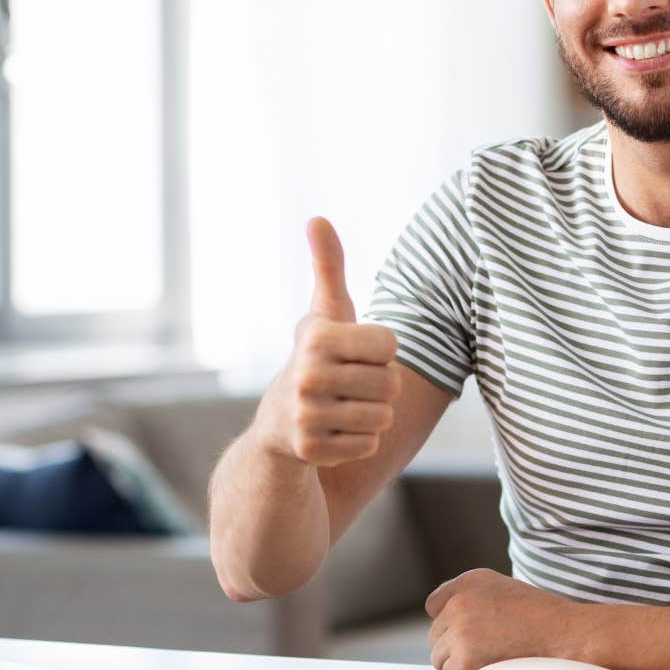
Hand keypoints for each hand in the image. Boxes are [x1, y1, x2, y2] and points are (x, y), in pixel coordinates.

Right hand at [265, 216, 399, 468]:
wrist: (279, 422)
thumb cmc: (317, 357)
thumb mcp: (325, 312)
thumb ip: (328, 265)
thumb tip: (317, 218)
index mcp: (317, 338)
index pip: (391, 347)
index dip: (380, 352)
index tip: (354, 354)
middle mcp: (307, 376)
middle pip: (390, 385)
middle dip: (378, 386)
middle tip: (348, 385)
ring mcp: (306, 416)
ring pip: (383, 418)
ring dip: (371, 415)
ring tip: (341, 406)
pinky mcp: (311, 451)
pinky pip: (368, 445)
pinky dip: (358, 441)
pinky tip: (333, 431)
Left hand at [425, 568, 595, 669]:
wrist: (568, 636)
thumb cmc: (543, 619)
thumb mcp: (505, 591)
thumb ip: (471, 600)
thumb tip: (443, 624)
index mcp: (469, 580)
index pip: (435, 605)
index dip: (451, 622)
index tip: (471, 631)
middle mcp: (460, 600)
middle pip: (436, 635)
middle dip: (455, 646)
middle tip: (490, 649)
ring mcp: (459, 629)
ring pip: (440, 657)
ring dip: (460, 664)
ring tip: (494, 659)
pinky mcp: (463, 658)